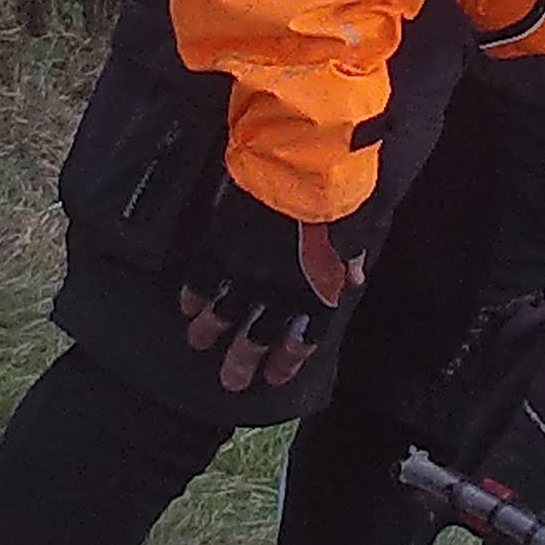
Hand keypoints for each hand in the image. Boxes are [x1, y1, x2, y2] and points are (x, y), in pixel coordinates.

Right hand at [176, 180, 365, 392]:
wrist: (305, 164)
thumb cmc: (340, 195)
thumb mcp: (357, 230)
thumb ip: (351, 260)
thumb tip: (353, 277)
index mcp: (318, 291)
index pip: (303, 338)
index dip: (288, 360)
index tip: (275, 376)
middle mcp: (282, 291)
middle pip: (257, 338)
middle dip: (243, 362)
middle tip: (231, 380)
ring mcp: (247, 272)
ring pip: (223, 315)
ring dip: (210, 333)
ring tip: (199, 343)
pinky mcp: (221, 248)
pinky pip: (201, 282)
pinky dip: (193, 298)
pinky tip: (187, 307)